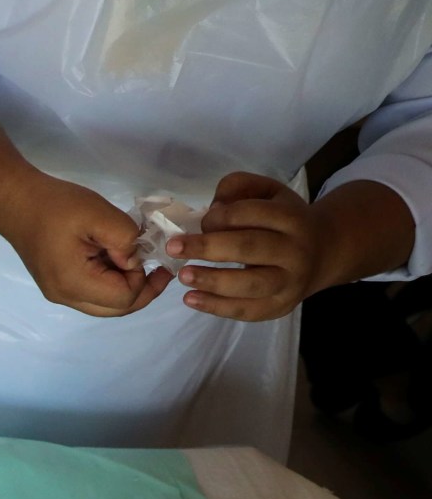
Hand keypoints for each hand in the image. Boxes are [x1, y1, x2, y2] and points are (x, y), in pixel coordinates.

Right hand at [0, 172, 171, 316]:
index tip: (144, 250)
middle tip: (155, 264)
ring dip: (126, 286)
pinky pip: (93, 295)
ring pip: (105, 306)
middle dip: (141, 289)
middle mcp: (66, 297)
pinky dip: (110, 282)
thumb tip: (135, 259)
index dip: (143, 278)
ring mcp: (60, 294)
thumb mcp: (99, 213)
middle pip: (116, 310)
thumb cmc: (55, 205)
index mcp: (74, 282)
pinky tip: (112, 259)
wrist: (15, 202)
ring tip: (132, 258)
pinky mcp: (58, 286)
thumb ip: (126, 238)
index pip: (124, 298)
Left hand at [169, 173, 321, 321]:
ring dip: (212, 281)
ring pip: (249, 284)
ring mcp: (290, 282)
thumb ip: (239, 188)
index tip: (201, 222)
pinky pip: (247, 310)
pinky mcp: (280, 306)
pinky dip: (217, 307)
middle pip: (249, 248)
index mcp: (293, 217)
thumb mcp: (268, 192)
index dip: (221, 217)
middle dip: (207, 247)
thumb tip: (213, 209)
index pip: (253, 213)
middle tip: (174, 247)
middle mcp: (296, 250)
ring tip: (183, 275)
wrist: (324, 252)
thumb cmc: (285, 220)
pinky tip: (191, 299)